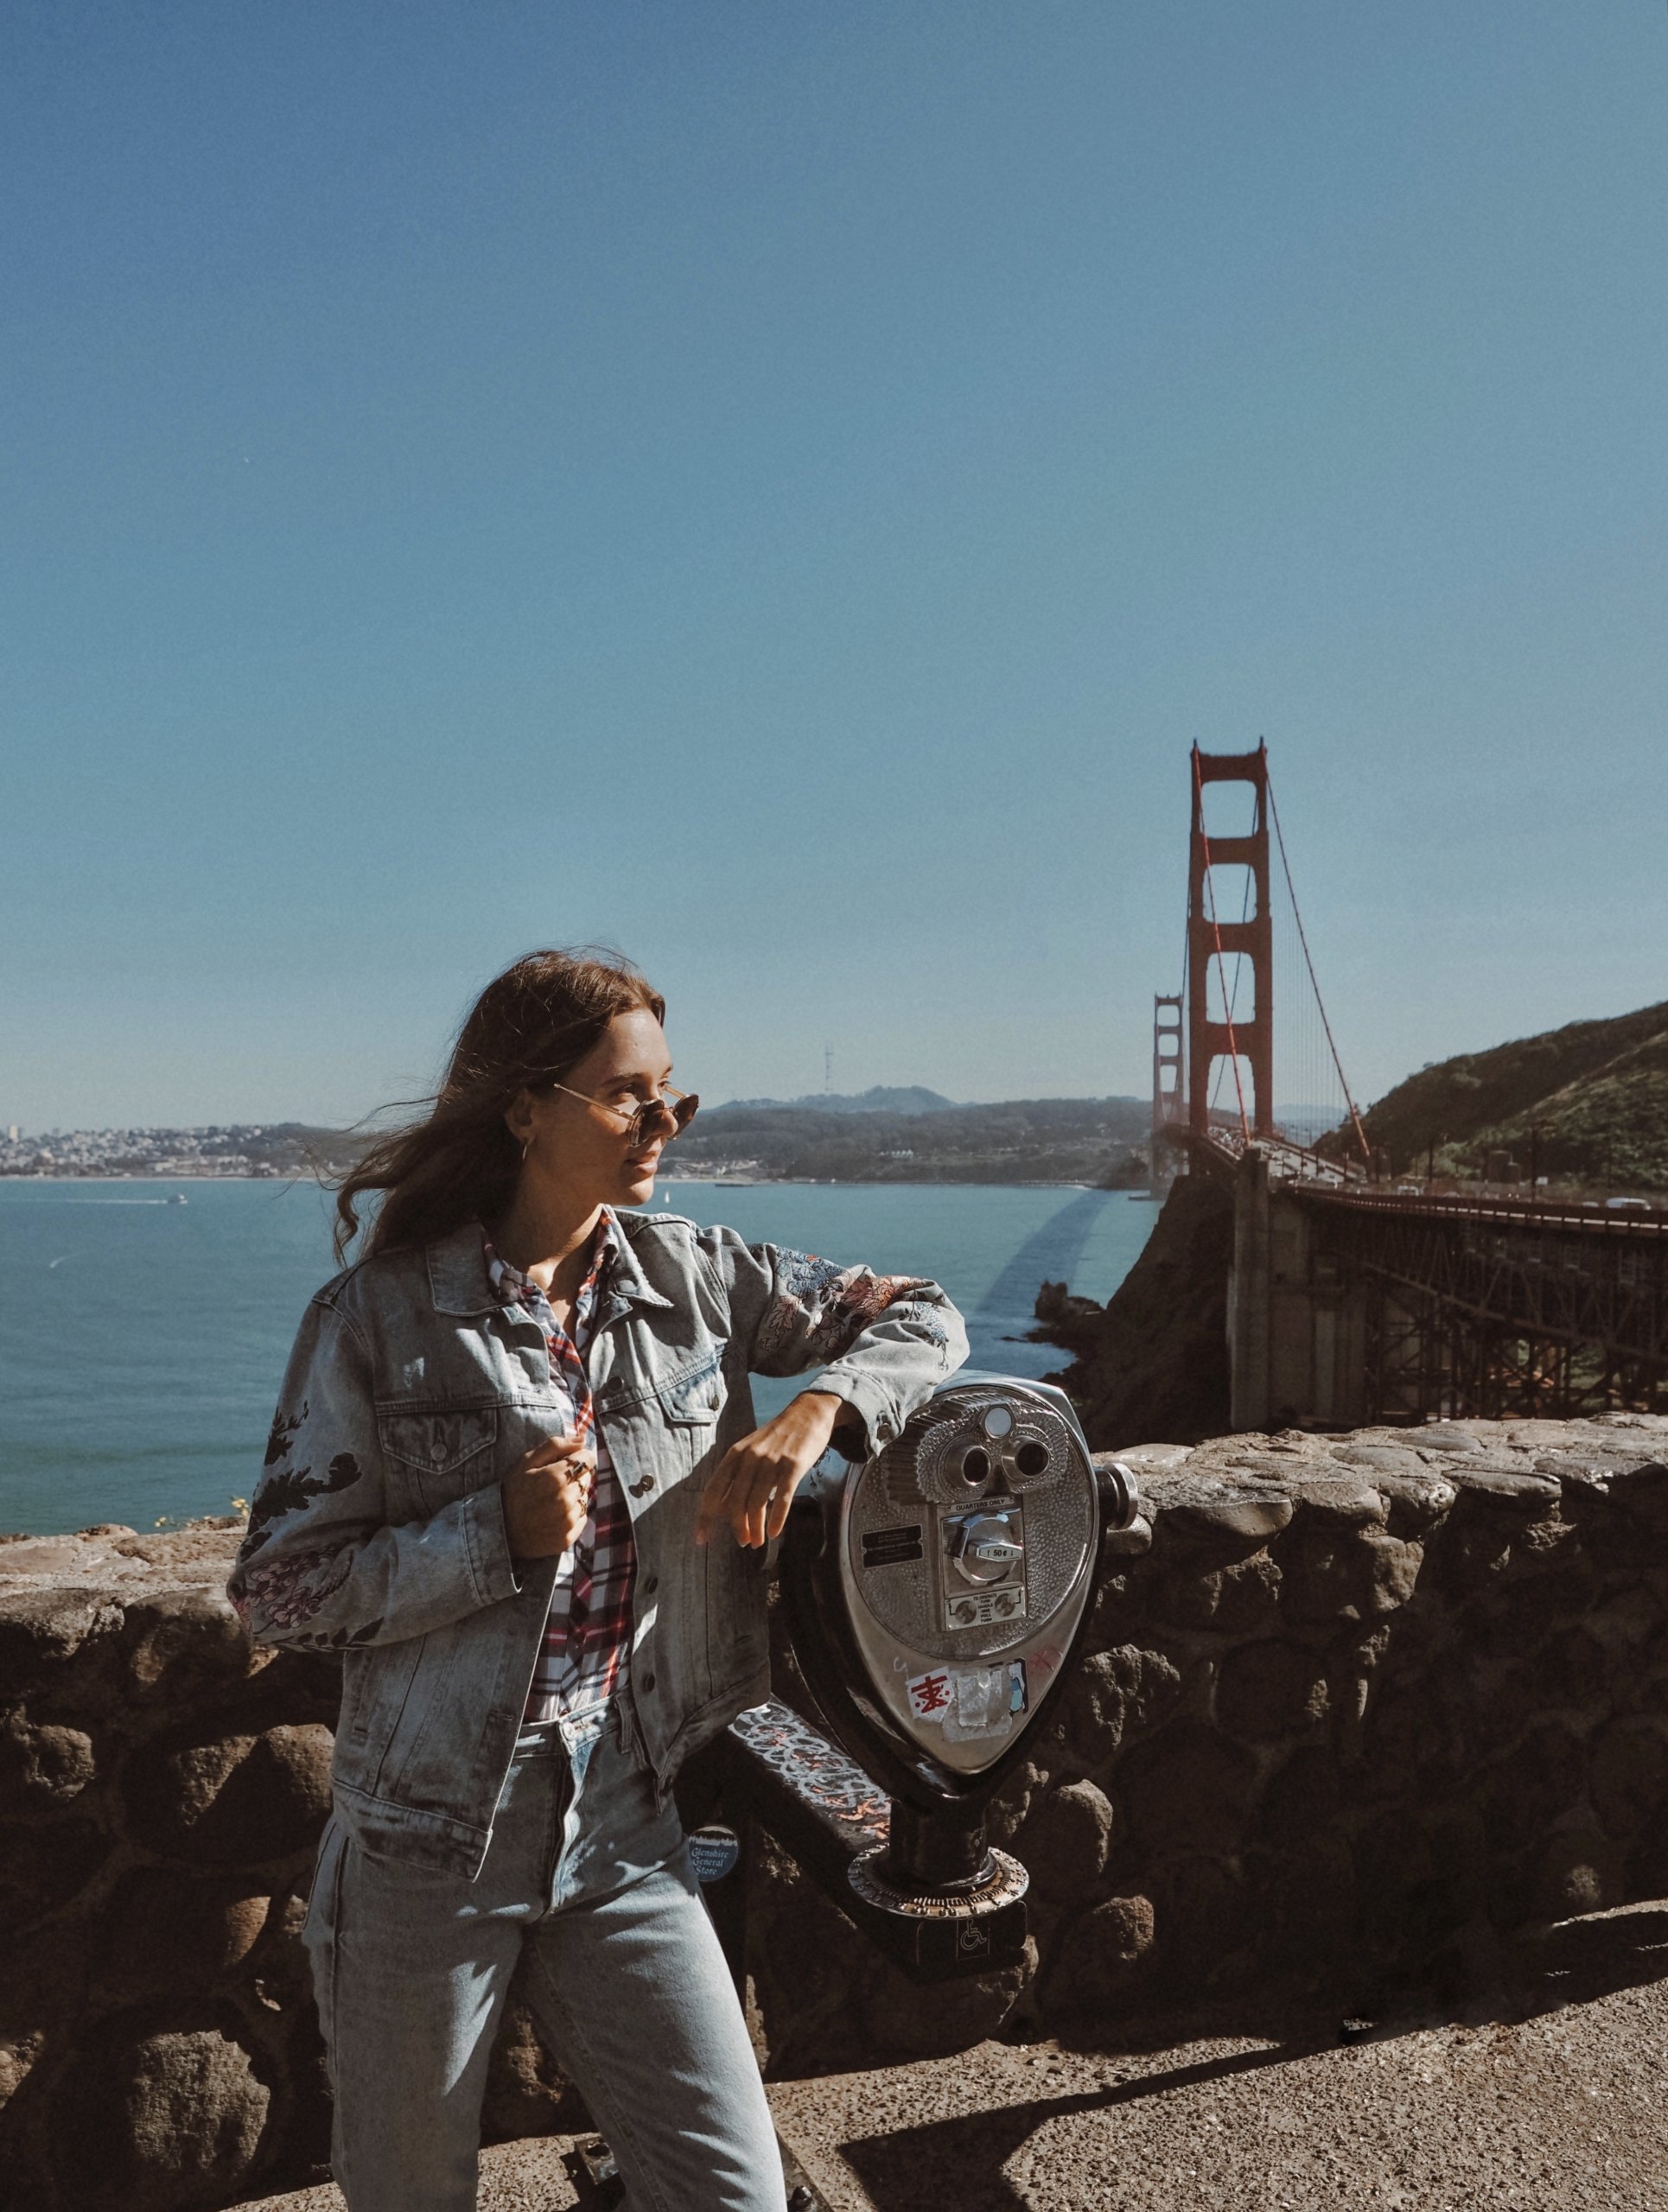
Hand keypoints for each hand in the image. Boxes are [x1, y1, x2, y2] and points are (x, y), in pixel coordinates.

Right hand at [502, 1432, 594, 1559]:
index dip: (577, 1458)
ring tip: (551, 1500)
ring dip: (574, 1496)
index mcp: (556, 1477)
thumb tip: (583, 1439)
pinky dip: (573, 1514)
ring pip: (585, 1497)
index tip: (564, 1463)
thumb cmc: (512, 1492)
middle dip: (574, 1476)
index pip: (587, 1459)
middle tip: (552, 1484)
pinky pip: (582, 1517)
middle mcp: (566, 1499)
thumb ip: (555, 1446)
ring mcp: (567, 1520)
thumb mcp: (526, 1462)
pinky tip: (554, 1515)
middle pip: (587, 1477)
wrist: (500, 1530)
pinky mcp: (568, 1537)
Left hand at [696, 1392, 848, 1549]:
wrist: (808, 1413)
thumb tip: (722, 1509)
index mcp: (735, 1454)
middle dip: (737, 1527)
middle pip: (735, 1501)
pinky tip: (774, 1533)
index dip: (705, 1517)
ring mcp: (772, 1461)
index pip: (713, 1490)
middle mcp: (750, 1457)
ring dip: (756, 1528)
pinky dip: (777, 1519)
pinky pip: (782, 1498)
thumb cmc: (777, 1437)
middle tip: (743, 1542)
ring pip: (757, 1503)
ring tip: (757, 1542)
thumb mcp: (750, 1450)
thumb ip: (736, 1476)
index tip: (702, 1539)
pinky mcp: (793, 1466)